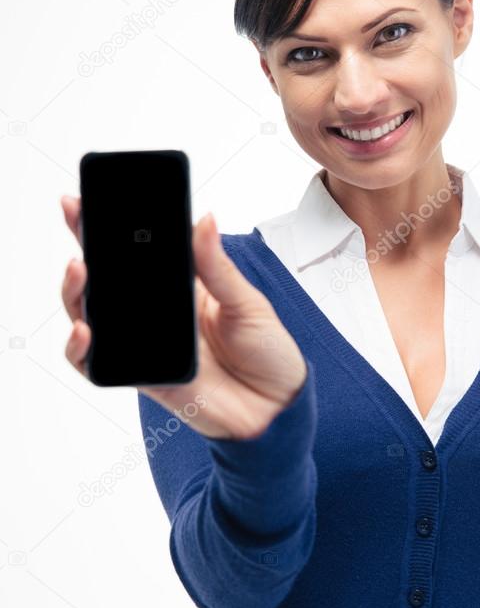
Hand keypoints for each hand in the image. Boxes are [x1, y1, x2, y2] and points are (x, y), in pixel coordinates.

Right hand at [60, 196, 307, 439]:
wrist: (277, 409)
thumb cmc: (267, 354)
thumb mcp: (248, 302)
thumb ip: (217, 267)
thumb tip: (204, 220)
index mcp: (181, 287)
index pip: (135, 250)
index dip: (107, 226)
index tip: (87, 198)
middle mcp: (154, 312)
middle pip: (104, 278)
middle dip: (82, 245)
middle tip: (75, 217)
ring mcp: (143, 344)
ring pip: (90, 316)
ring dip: (75, 293)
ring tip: (79, 270)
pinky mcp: (140, 376)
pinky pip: (96, 365)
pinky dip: (81, 350)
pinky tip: (85, 331)